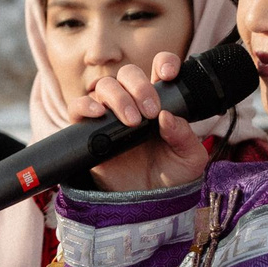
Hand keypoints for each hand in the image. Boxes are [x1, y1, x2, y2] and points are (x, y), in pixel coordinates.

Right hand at [75, 55, 209, 193]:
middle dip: (139, 87)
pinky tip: (99, 114)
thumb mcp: (190, 159)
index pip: (159, 67)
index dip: (164, 62)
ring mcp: (109, 115)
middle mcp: (133, 103)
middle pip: (128, 74)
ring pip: (104, 86)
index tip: (167, 74)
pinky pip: (77, 107)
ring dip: (118, 98)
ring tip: (131, 123)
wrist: (147, 204)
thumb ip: (185, 136)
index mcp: (160, 101)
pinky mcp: (89, 131)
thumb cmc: (170, 177)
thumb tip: (167, 117)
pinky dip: (85, 105)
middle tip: (150, 112)